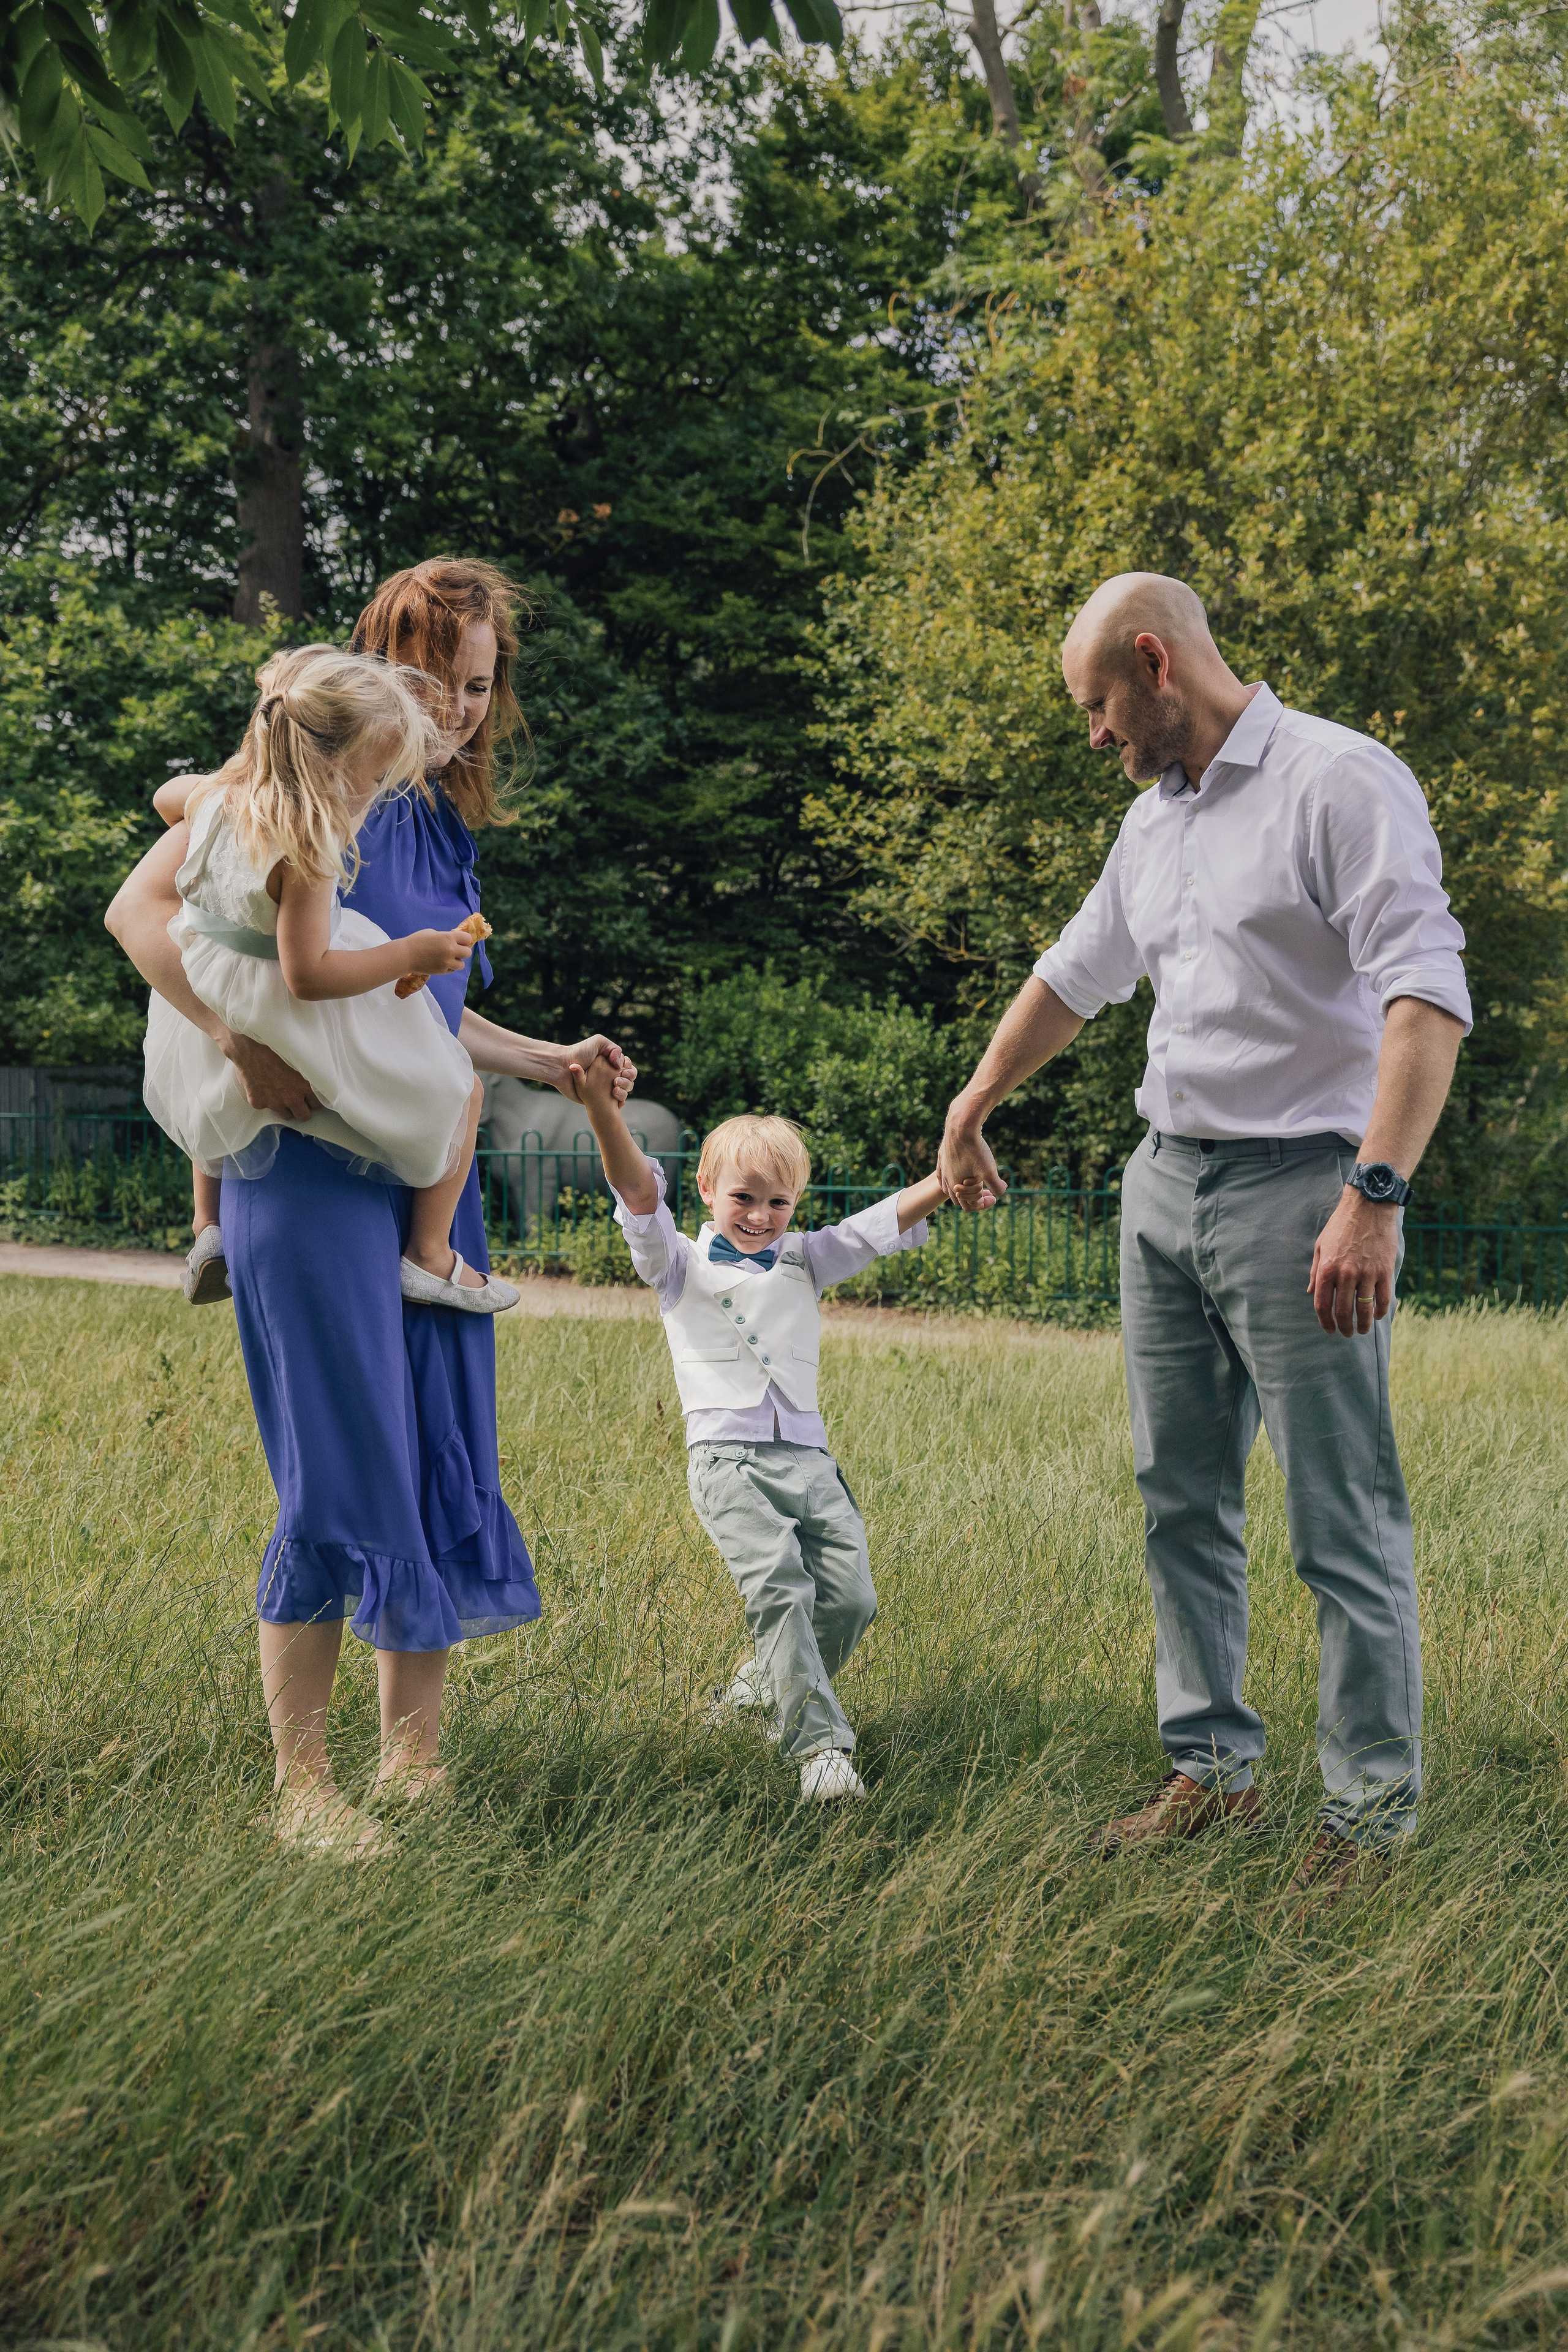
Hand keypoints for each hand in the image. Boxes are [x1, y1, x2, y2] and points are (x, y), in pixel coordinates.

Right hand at [220, 1030, 320, 1120]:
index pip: (316, 1105)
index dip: (313, 1101)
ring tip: (280, 1092)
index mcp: (304, 1086)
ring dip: (285, 1107)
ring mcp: (273, 1102)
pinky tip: (263, 1086)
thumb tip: (311, 1080)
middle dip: (302, 1109)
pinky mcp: (258, 1102)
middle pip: (304, 1116)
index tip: (310, 1098)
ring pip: (285, 1115)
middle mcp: (291, 1097)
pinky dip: (265, 1100)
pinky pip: (265, 1107)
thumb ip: (306, 1075)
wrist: (248, 1047)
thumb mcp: (297, 1060)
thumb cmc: (273, 1047)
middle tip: (298, 1100)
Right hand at [404, 924, 478, 977]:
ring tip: (448, 958)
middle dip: (462, 951)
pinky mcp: (442, 970)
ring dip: (457, 961)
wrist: (406, 955)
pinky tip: (442, 963)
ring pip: (461, 964)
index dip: (464, 940)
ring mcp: (447, 962)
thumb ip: (445, 937)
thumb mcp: (433, 933)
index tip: (460, 941)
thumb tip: (454, 941)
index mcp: (448, 937)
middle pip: (467, 953)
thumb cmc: (417, 941)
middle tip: (455, 950)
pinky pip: (452, 970)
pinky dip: (449, 967)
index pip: (467, 938)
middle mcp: (450, 950)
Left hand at [554, 1036, 635, 1106]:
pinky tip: (615, 1096)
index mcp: (610, 1061)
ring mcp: (606, 1086)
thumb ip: (613, 1048)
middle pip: (629, 1077)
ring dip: (625, 1088)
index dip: (628, 1068)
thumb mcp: (598, 1042)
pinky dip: (620, 1100)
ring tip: (614, 1087)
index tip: (622, 1069)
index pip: (627, 1065)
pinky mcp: (600, 1097)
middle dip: (628, 1078)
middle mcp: (609, 1073)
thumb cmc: (579, 1053)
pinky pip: (617, 1100)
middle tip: (617, 1080)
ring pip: (625, 1089)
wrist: (563, 1067)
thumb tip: (620, 1065)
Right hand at [937, 1113, 1004, 1212]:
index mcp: (956, 1186)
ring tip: (974, 1183)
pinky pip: (942, 1173)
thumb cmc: (975, 1149)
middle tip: (985, 1191)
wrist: (961, 1126)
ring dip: (962, 1188)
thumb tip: (1000, 1191)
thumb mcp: (990, 1170)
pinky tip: (960, 1172)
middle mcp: (946, 1179)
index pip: (968, 1205)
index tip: (993, 1197)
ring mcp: (942, 1167)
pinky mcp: (941, 1156)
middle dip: (972, 1197)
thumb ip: (997, 1186)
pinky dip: (951, 1177)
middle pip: (958, 1198)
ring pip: (948, 1186)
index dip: (982, 1204)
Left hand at [1308, 1186, 1399, 1335]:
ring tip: (1362, 1330)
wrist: (1368, 1206)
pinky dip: (1380, 1312)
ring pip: (1364, 1309)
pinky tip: (1376, 1316)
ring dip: (1363, 1325)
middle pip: (1343, 1311)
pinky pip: (1383, 1299)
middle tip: (1347, 1333)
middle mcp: (1346, 1274)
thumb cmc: (1341, 1225)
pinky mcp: (1384, 1271)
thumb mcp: (1320, 1245)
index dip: (1325, 1322)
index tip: (1329, 1330)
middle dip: (1344, 1327)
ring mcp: (1367, 1273)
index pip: (1322, 1305)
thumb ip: (1316, 1271)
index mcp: (1327, 1268)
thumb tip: (1311, 1292)